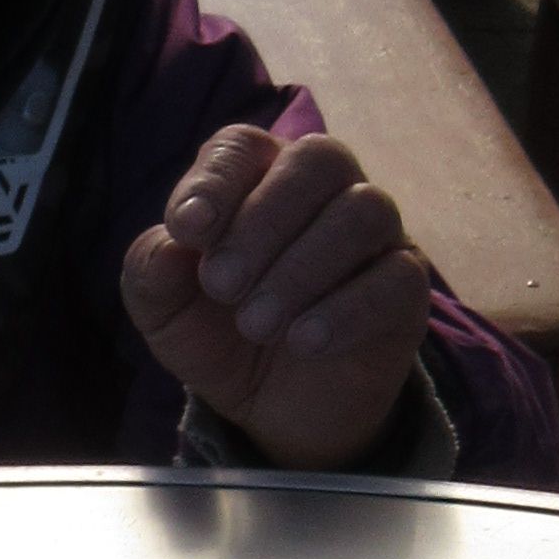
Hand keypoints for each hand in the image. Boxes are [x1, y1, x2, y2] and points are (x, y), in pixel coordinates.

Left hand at [122, 124, 432, 464]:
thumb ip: (154, 271)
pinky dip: (345, 310)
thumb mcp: (166, 313)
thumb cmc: (220, 338)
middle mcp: (325, 192)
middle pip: (318, 159)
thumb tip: (172, 242)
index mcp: (258, 180)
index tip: (187, 229)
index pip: (244, 146)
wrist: (273, 411)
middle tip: (221, 286)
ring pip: (362, 211)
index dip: (216, 179)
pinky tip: (304, 342)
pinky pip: (396, 278)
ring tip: (258, 324)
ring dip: (302, 267)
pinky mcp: (405, 290)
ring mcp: (375, 237)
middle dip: (262, 220)